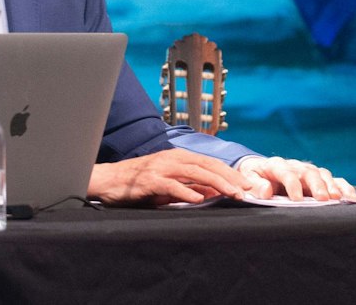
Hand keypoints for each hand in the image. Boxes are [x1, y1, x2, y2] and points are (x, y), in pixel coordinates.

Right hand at [87, 149, 250, 206]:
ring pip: (194, 173)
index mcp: (178, 157)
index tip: (246, 184)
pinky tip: (199, 199)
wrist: (109, 181)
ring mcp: (160, 167)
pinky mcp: (150, 180)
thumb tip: (212, 192)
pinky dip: (186, 192)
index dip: (229, 173)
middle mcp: (172, 158)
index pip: (210, 163)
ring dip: (215, 183)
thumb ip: (188, 186)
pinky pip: (171, 185)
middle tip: (246, 189)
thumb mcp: (168, 184)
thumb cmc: (138, 183)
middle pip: (207, 165)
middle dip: (229, 177)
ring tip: (231, 193)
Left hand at [235, 156, 355, 201]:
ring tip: (340, 199)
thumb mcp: (248, 178)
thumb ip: (255, 184)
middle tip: (324, 199)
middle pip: (309, 172)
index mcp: (275, 165)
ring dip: (333, 187)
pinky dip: (344, 188)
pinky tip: (351, 199)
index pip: (286, 172)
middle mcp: (295, 166)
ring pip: (324, 175)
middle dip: (317, 186)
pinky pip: (334, 180)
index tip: (296, 200)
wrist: (260, 170)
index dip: (291, 185)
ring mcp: (308, 171)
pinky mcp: (319, 178)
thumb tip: (266, 191)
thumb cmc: (254, 177)